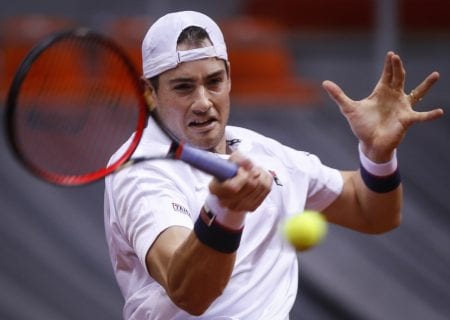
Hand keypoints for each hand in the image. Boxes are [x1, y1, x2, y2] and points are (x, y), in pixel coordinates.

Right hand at [209, 152, 271, 211]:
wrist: (237, 182)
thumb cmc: (231, 170)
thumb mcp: (231, 159)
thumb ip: (238, 159)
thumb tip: (248, 164)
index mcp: (216, 188)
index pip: (232, 187)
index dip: (242, 176)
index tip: (243, 169)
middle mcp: (225, 201)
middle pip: (250, 186)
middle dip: (253, 173)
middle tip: (251, 168)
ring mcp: (239, 207)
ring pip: (260, 187)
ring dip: (261, 175)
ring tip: (255, 171)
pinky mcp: (251, 207)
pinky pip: (266, 190)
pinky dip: (266, 180)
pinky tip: (259, 178)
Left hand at [322, 51, 443, 161]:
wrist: (369, 144)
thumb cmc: (361, 126)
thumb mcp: (349, 109)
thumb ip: (338, 95)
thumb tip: (325, 82)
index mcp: (381, 93)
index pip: (386, 75)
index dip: (388, 65)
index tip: (390, 54)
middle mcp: (394, 97)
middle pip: (398, 79)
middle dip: (397, 68)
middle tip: (396, 58)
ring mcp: (402, 108)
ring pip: (417, 93)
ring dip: (426, 85)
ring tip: (436, 74)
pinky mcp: (406, 120)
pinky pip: (421, 116)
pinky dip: (430, 115)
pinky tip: (439, 112)